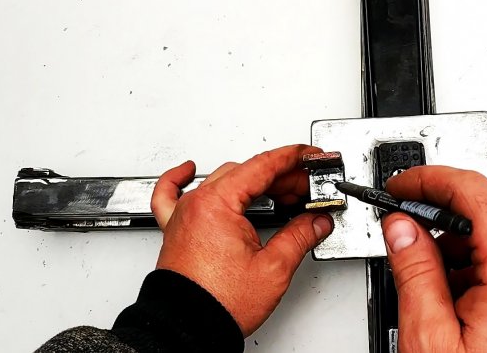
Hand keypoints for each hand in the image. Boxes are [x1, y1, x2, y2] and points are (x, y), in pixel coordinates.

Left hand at [150, 144, 333, 335]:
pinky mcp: (177, 230)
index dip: (293, 158)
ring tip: (277, 192)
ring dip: (250, 181)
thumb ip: (300, 236)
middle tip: (306, 189)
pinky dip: (179, 179)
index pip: (263, 166)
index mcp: (218, 204)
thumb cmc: (217, 303)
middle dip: (281, 177)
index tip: (310, 156)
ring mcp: (183, 215)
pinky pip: (170, 194)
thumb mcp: (273, 268)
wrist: (186, 330)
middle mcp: (197, 204)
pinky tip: (188, 170)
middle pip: (246, 172)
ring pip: (220, 180)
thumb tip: (316, 222)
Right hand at [382, 166, 486, 352]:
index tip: (401, 185)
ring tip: (424, 272)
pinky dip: (477, 262)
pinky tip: (450, 288)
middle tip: (401, 226)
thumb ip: (415, 272)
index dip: (429, 180)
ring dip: (457, 241)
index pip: (474, 191)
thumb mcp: (433, 338)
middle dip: (438, 213)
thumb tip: (402, 230)